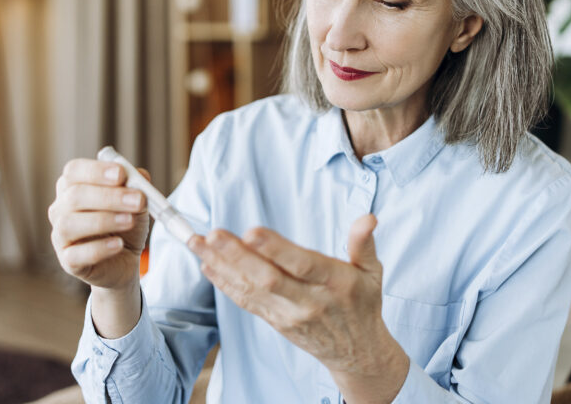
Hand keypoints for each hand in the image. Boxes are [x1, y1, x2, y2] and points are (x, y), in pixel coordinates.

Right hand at [48, 158, 149, 290]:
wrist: (126, 258)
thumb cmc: (125, 221)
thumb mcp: (136, 201)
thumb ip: (137, 185)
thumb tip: (139, 176)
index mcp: (73, 186)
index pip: (74, 171)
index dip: (96, 171)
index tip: (121, 174)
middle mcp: (60, 208)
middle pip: (74, 196)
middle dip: (109, 197)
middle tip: (138, 200)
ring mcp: (60, 236)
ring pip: (70, 224)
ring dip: (104, 221)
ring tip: (129, 221)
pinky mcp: (67, 261)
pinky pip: (75, 255)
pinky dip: (99, 248)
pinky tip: (118, 244)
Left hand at [188, 214, 408, 402]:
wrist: (357, 352)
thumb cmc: (362, 303)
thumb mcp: (372, 272)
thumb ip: (363, 243)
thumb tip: (368, 218)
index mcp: (334, 283)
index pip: (302, 265)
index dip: (277, 249)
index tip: (252, 231)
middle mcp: (309, 301)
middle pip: (269, 278)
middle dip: (238, 256)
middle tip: (214, 234)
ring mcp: (289, 314)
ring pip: (251, 289)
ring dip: (222, 266)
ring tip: (198, 243)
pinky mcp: (275, 321)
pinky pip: (246, 301)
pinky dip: (225, 283)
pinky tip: (207, 264)